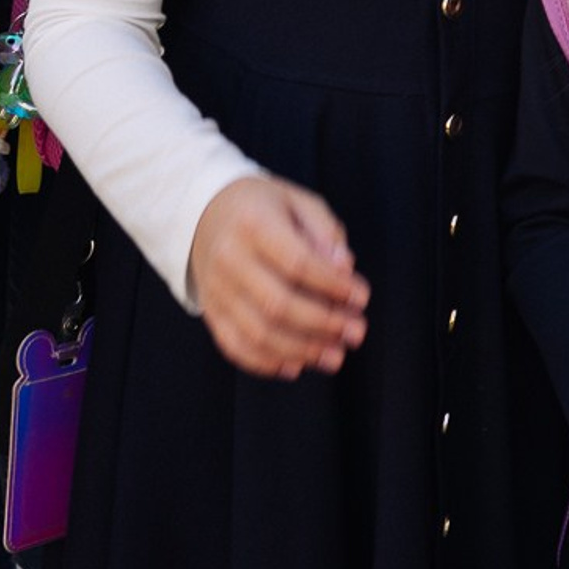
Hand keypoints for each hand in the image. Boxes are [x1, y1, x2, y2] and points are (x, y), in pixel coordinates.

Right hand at [187, 175, 367, 377]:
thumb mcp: (299, 202)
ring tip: (335, 356)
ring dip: (302, 351)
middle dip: (324, 324)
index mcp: (254, 224)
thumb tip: (345, 269)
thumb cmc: (264, 207)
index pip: (297, 262)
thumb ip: (325, 232)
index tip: (361, 297)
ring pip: (258, 333)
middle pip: (278, 304)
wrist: (207, 213)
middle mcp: (230, 259)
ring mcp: (216, 290)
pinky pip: (236, 348)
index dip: (332, 285)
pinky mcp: (211, 313)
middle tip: (356, 332)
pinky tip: (297, 366)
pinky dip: (267, 363)